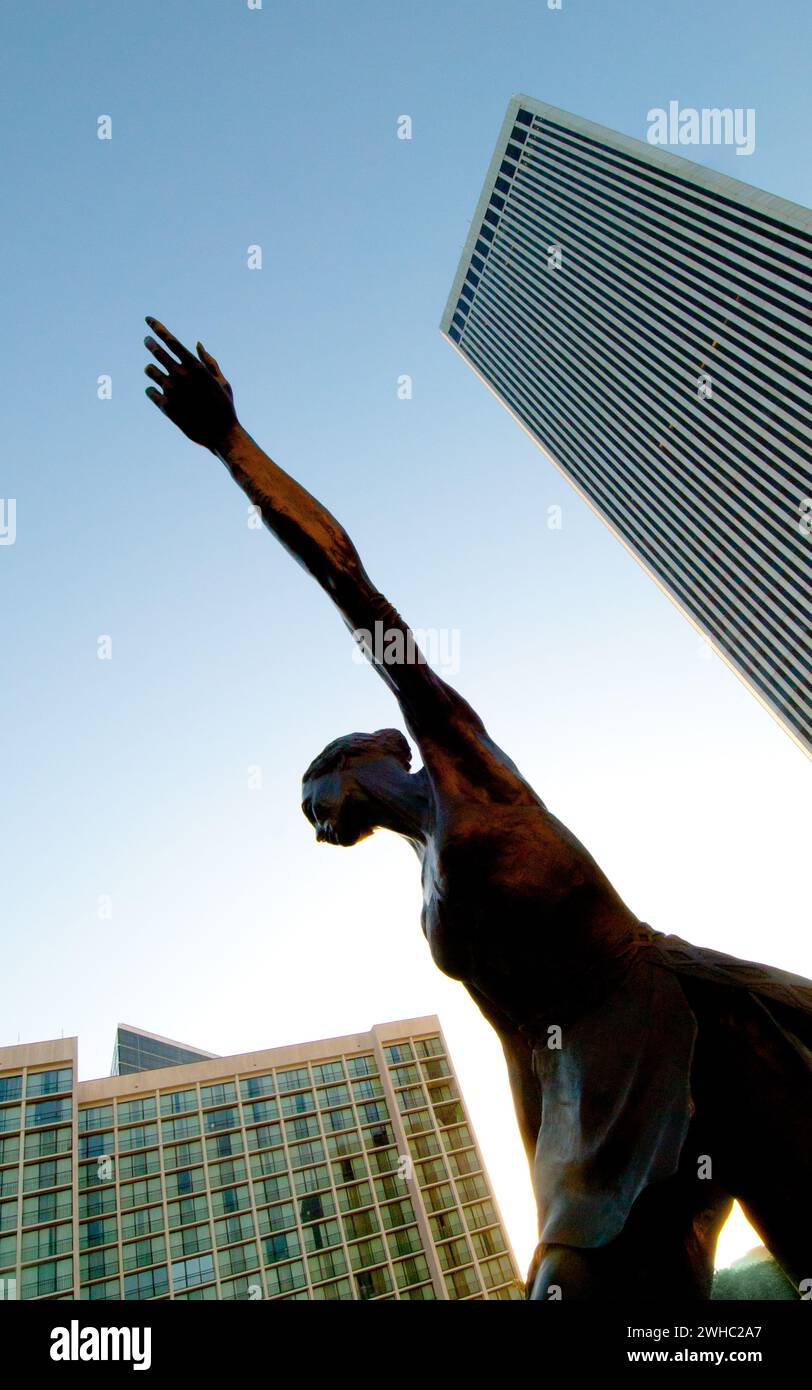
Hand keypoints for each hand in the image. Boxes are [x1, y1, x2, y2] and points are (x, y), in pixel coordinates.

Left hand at [144, 317, 238, 451]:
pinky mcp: (165, 406)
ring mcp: (171, 391)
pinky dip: (153, 391)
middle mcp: (181, 376)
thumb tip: (197, 344)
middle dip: (150, 344)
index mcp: (195, 367)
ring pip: (149, 370)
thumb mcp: (222, 382)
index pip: (171, 340)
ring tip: (156, 373)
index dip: (158, 328)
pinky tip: (160, 394)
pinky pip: (149, 391)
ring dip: (151, 369)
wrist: (221, 434)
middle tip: (148, 341)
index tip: (148, 320)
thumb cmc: (224, 407)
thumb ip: (209, 362)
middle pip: (157, 351)